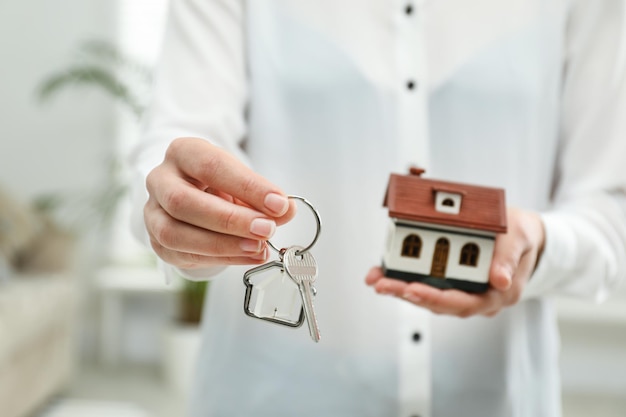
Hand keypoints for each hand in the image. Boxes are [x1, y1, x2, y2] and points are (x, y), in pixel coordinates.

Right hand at [144, 138, 295, 269]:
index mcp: (183, 153)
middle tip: (266, 229)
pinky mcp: (156, 241)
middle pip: (184, 202)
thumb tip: (285, 210)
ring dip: (222, 245)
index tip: (279, 203)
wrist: (195, 195)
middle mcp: (161, 180)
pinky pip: (183, 255)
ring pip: (175, 233)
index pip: (211, 167)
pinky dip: (220, 259)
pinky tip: (247, 256)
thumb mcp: (242, 180)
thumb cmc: (219, 183)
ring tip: (258, 247)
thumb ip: (263, 195)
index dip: (247, 186)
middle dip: (230, 220)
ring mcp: (153, 212)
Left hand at [365, 207, 544, 316]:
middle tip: (382, 284)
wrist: (522, 235)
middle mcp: (478, 299)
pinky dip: (404, 278)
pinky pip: (426, 283)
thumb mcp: (519, 237)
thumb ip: (508, 257)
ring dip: (400, 288)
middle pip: (440, 303)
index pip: (464, 302)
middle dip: (408, 294)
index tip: (412, 289)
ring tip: (375, 279)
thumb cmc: (520, 234)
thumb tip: (500, 280)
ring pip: (429, 296)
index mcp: (499, 293)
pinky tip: (383, 273)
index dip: (436, 298)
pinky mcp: (450, 282)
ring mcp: (463, 292)